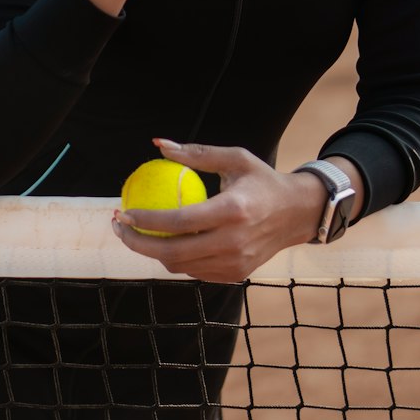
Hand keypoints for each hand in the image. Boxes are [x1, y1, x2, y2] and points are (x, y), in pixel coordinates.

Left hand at [111, 139, 330, 282]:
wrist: (298, 214)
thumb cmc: (262, 180)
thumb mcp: (234, 158)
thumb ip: (197, 154)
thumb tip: (159, 144)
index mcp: (233, 210)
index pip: (178, 221)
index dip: (146, 220)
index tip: (124, 211)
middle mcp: (234, 242)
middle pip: (173, 252)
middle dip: (137, 243)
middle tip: (120, 226)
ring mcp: (235, 263)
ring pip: (180, 266)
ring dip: (153, 252)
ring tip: (137, 233)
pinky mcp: (236, 274)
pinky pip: (195, 271)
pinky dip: (176, 258)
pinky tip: (164, 241)